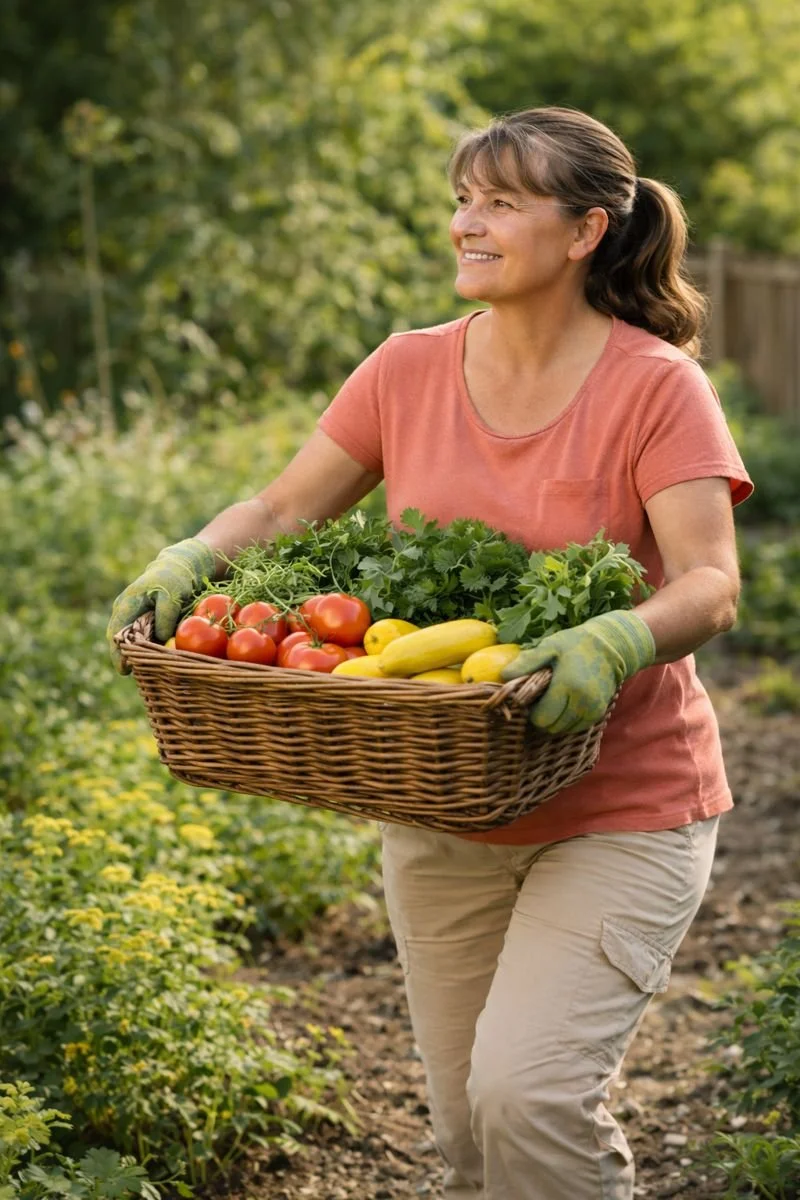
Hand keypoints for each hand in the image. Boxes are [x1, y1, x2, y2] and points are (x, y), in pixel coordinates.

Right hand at [106, 538, 216, 672]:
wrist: (177, 568)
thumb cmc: (174, 581)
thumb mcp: (172, 596)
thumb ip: (165, 616)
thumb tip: (159, 638)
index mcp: (126, 605)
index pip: (116, 634)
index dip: (118, 654)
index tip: (124, 670)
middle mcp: (123, 611)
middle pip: (119, 640)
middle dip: (124, 658)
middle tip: (135, 675)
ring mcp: (130, 615)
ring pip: (128, 640)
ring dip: (134, 654)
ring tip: (144, 670)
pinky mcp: (140, 619)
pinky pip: (139, 637)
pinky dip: (144, 647)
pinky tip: (153, 658)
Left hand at [500, 611, 654, 733]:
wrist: (611, 646)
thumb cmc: (576, 644)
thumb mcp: (549, 647)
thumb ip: (527, 663)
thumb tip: (503, 676)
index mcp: (568, 686)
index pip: (542, 717)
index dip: (532, 710)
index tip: (531, 697)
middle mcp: (583, 703)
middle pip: (552, 727)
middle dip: (542, 716)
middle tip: (541, 698)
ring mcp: (593, 710)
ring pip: (564, 729)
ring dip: (555, 719)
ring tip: (554, 699)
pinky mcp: (599, 713)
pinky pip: (576, 726)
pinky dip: (567, 719)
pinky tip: (566, 702)